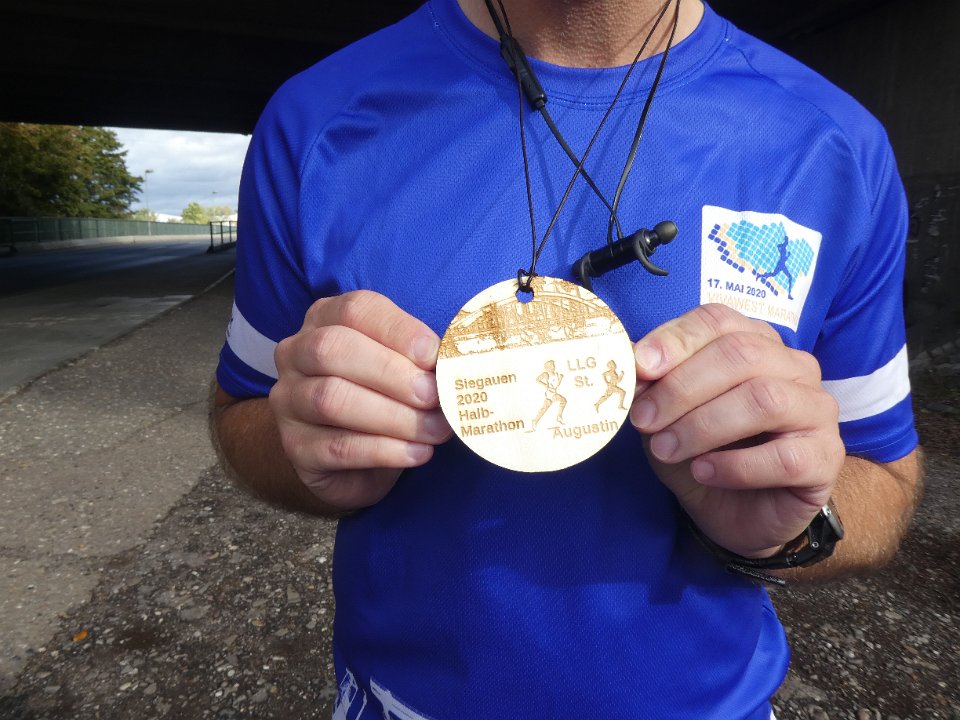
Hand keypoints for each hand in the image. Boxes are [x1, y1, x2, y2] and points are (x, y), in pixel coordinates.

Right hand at [268, 291, 450, 510]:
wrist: (354, 458)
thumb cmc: (385, 397)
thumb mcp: (402, 366)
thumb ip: (420, 358)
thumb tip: (454, 363)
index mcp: (326, 320)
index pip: (356, 310)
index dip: (399, 331)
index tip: (436, 356)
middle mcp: (297, 354)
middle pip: (333, 350)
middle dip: (392, 374)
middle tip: (434, 397)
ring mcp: (289, 401)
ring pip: (332, 399)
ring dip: (394, 417)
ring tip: (436, 430)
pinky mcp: (295, 447)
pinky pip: (338, 447)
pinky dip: (385, 450)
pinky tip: (418, 453)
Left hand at [629, 304, 844, 557]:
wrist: (733, 515)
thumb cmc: (701, 453)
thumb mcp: (664, 418)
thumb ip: (652, 389)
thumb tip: (633, 368)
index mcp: (754, 343)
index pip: (718, 321)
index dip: (676, 340)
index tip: (640, 367)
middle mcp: (793, 367)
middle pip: (740, 355)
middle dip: (682, 388)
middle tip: (644, 420)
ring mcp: (817, 410)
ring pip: (765, 400)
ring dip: (704, 426)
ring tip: (666, 449)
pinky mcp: (827, 458)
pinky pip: (786, 456)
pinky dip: (736, 466)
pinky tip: (704, 472)